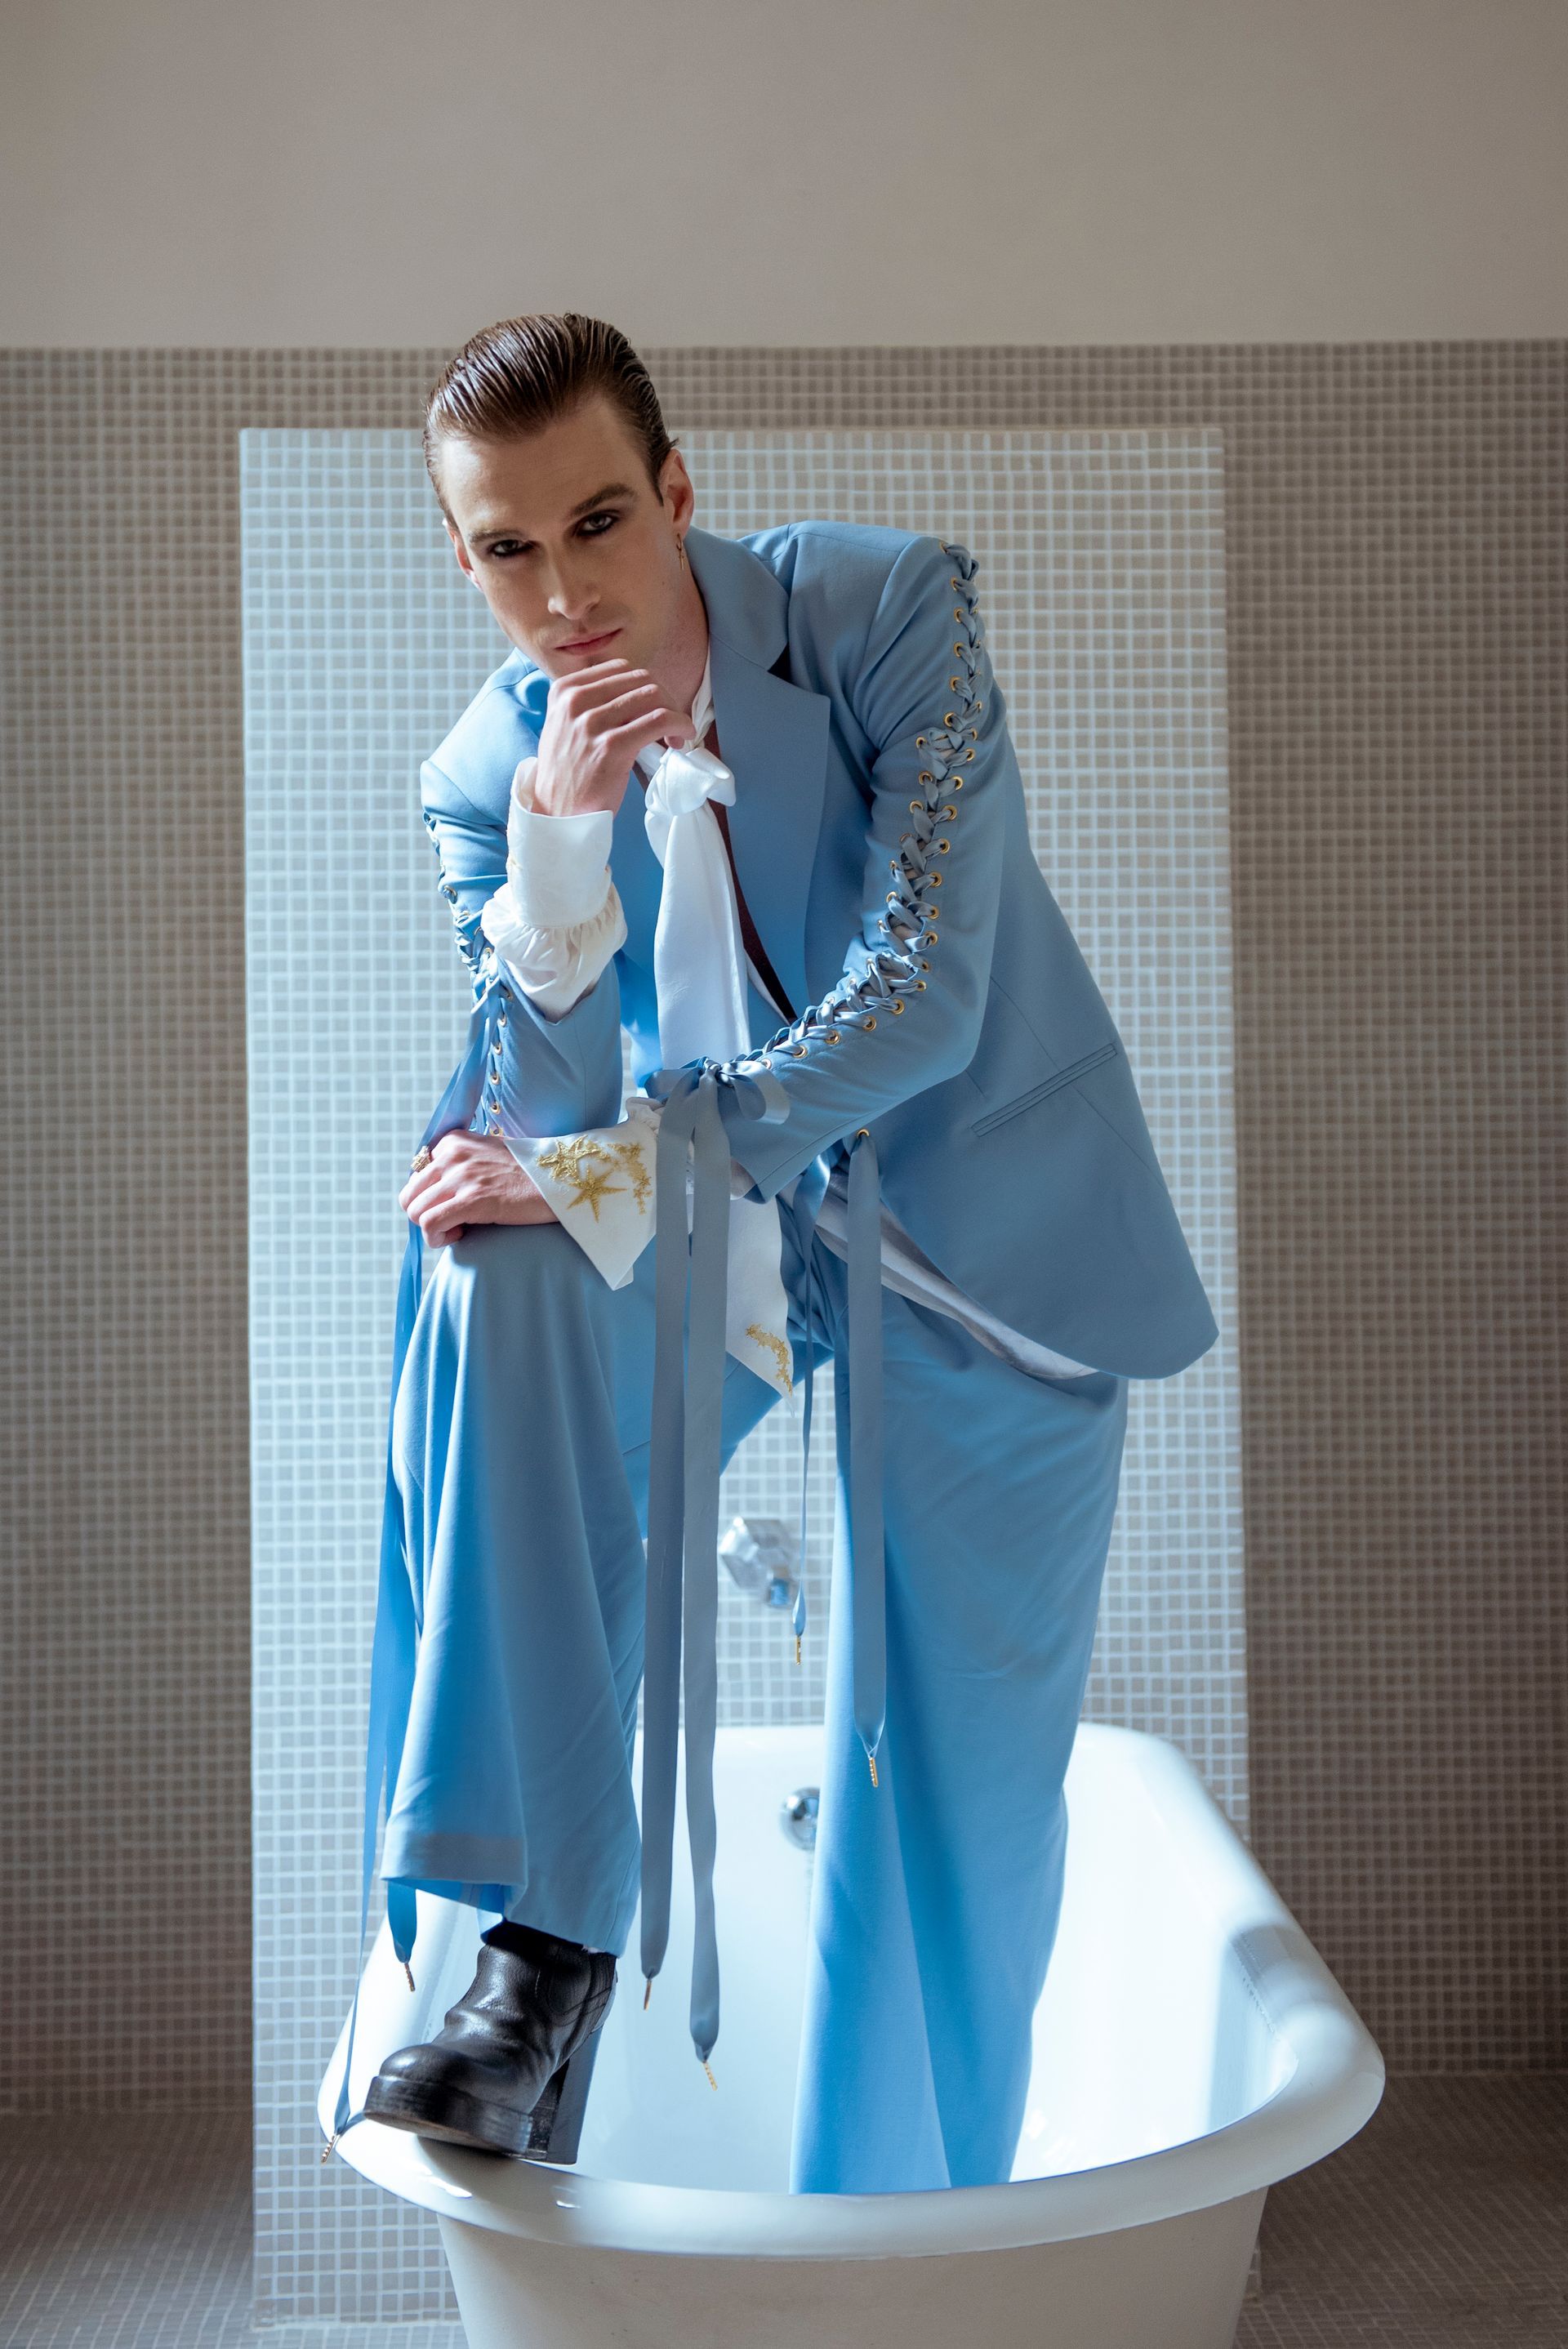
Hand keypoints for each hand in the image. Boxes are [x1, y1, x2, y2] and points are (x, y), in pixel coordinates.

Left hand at [398, 1132, 560, 1248]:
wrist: (560, 1180)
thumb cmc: (526, 1174)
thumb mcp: (486, 1155)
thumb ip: (459, 1164)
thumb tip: (434, 1191)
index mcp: (452, 1141)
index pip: (416, 1176)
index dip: (430, 1198)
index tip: (452, 1205)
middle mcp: (452, 1154)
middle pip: (409, 1195)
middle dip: (424, 1215)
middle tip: (450, 1223)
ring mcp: (461, 1176)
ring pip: (415, 1211)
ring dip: (431, 1229)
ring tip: (457, 1231)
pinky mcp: (472, 1200)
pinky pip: (430, 1223)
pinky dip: (437, 1238)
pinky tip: (458, 1237)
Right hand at [534, 656, 694, 817]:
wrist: (556, 811)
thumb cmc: (568, 771)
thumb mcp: (565, 723)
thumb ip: (590, 701)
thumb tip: (634, 690)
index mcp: (565, 690)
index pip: (620, 668)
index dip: (645, 684)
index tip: (654, 705)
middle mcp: (575, 701)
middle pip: (640, 679)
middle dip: (665, 698)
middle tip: (671, 722)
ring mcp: (592, 723)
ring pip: (653, 696)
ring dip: (675, 713)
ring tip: (677, 734)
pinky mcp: (612, 747)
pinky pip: (659, 720)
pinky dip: (679, 724)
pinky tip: (681, 738)